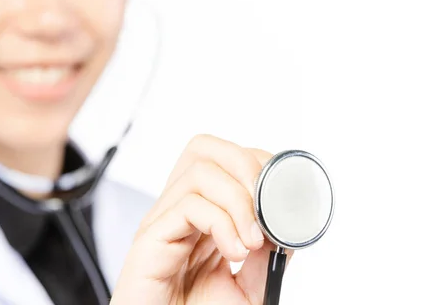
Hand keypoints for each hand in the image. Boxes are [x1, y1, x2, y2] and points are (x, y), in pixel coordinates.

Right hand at [111, 134, 293, 304]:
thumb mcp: (250, 287)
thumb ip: (267, 255)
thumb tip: (287, 226)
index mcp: (201, 214)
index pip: (225, 159)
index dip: (257, 164)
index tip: (282, 196)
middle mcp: (179, 210)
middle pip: (204, 148)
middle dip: (245, 166)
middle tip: (266, 207)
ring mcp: (163, 221)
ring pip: (199, 171)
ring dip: (238, 200)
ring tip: (251, 241)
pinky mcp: (149, 239)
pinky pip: (187, 206)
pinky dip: (221, 222)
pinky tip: (233, 250)